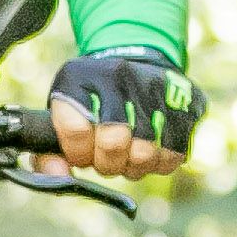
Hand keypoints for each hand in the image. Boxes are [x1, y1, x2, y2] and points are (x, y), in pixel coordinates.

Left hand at [48, 52, 197, 180]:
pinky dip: (159, 162)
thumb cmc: (92, 100)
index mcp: (79, 78)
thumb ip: (50, 151)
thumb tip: (57, 178)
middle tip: (107, 158)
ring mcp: (156, 86)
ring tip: (128, 153)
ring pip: (145, 154)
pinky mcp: (186, 100)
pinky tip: (150, 149)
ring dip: (134, 166)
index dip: (79, 155)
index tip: (81, 154)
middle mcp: (119, 76)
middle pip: (113, 144)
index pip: (76, 131)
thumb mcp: (62, 115)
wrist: (137, 59)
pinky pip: (173, 155)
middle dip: (108, 163)